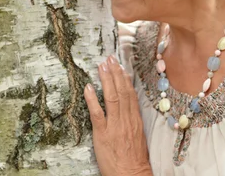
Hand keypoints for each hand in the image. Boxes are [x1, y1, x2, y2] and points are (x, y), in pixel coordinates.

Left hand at [83, 55, 151, 175]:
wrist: (131, 175)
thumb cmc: (134, 160)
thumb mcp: (137, 137)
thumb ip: (131, 121)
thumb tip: (127, 107)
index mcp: (135, 121)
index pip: (131, 95)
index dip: (125, 79)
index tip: (120, 66)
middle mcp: (127, 120)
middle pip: (122, 92)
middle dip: (115, 74)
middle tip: (109, 59)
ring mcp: (115, 126)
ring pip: (112, 98)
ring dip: (106, 80)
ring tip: (101, 66)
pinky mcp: (103, 134)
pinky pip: (97, 113)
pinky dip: (92, 99)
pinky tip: (87, 88)